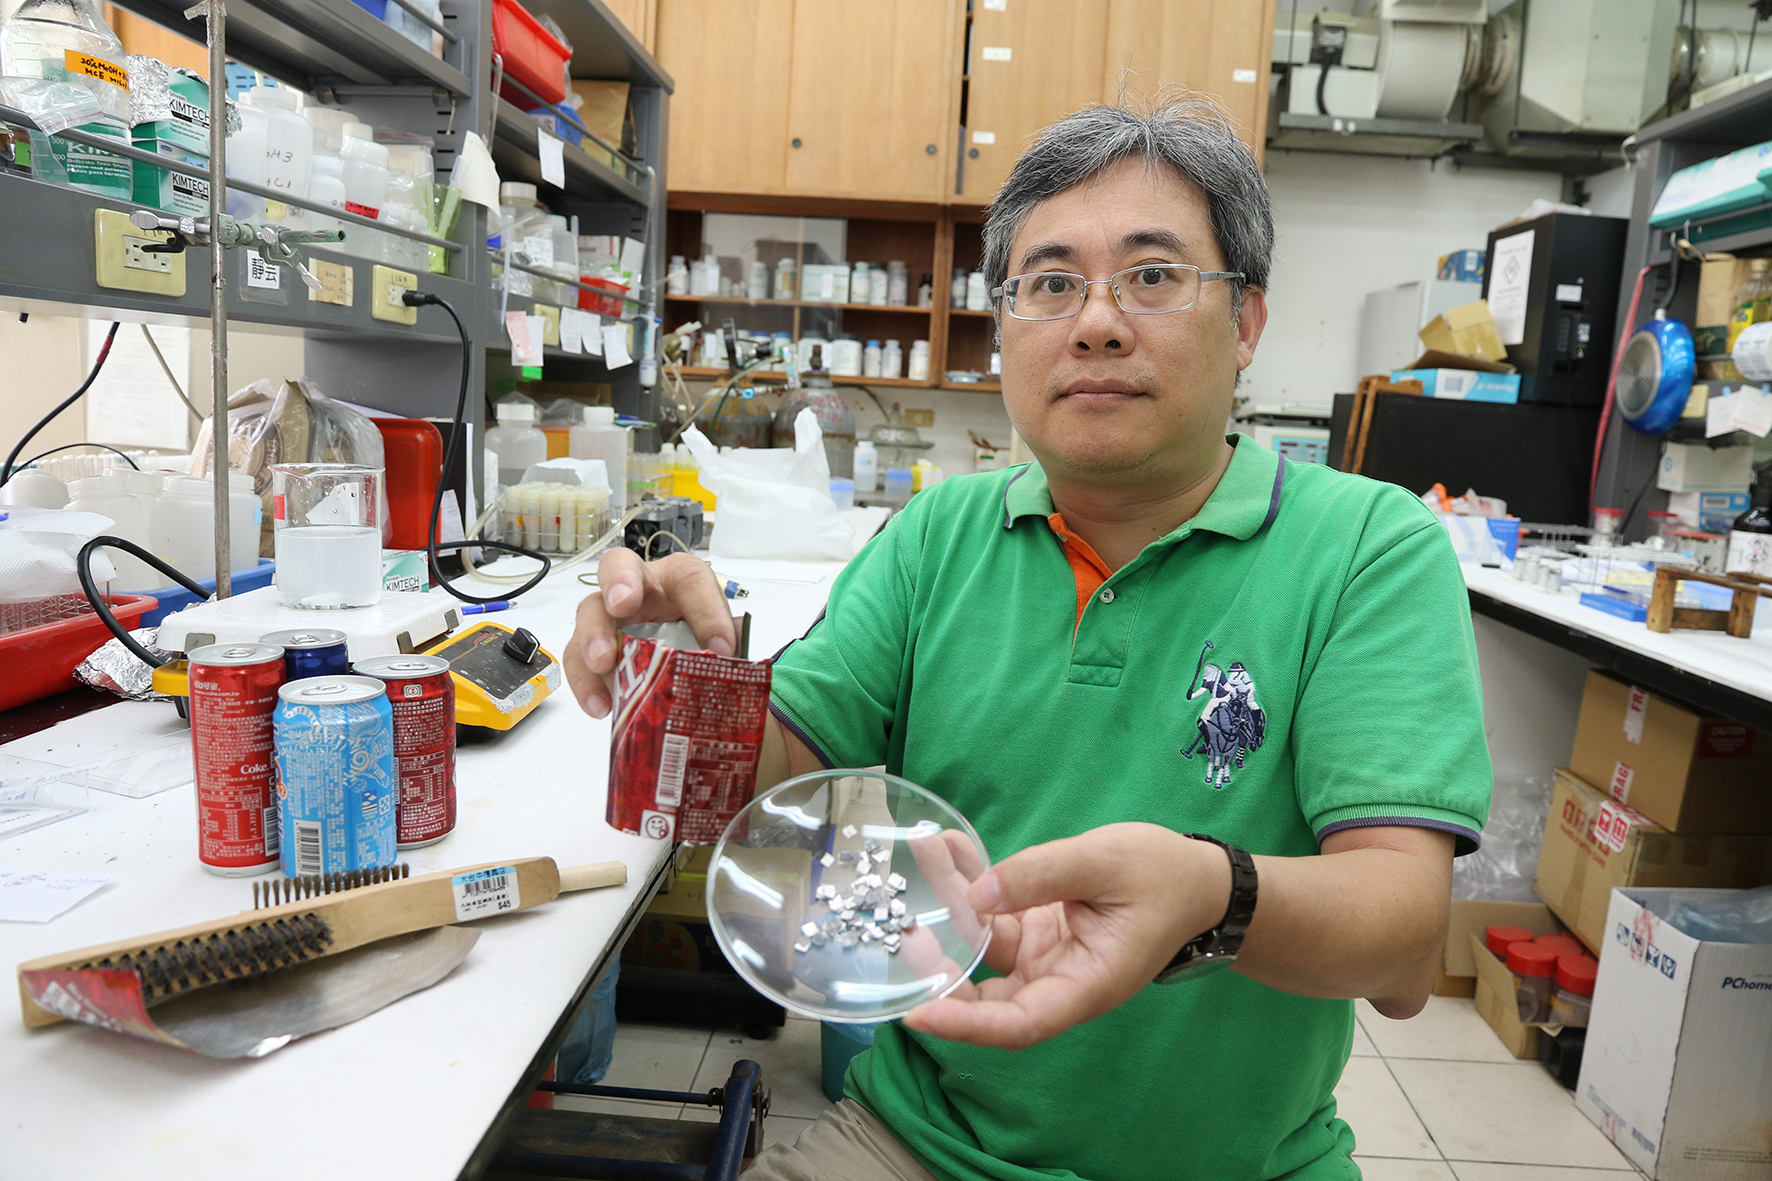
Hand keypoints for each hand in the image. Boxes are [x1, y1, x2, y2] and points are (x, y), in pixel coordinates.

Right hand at [564, 547, 737, 717]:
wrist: (681, 660)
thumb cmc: (699, 640)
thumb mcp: (721, 642)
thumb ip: (730, 651)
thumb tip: (738, 674)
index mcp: (678, 579)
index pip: (692, 578)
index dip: (706, 610)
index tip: (722, 648)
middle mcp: (639, 587)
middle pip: (619, 566)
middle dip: (620, 582)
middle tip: (622, 606)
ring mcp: (610, 615)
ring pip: (589, 612)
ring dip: (593, 636)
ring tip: (602, 663)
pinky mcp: (592, 648)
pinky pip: (577, 659)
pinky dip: (586, 682)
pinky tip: (601, 705)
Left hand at [902, 823, 1230, 1049]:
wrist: (1194, 878)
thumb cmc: (1162, 877)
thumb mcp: (1103, 863)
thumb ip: (1040, 876)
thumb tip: (978, 895)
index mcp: (1084, 986)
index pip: (1018, 1023)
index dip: (966, 1024)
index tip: (918, 1014)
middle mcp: (1057, 981)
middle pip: (987, 993)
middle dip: (941, 963)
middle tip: (905, 926)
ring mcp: (1043, 957)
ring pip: (982, 946)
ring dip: (949, 905)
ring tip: (924, 852)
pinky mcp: (1035, 931)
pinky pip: (992, 916)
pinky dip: (970, 884)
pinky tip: (947, 848)